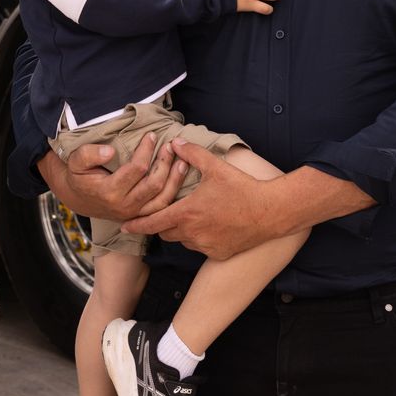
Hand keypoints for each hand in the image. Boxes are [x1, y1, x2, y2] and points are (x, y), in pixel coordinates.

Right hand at [36, 131, 186, 221]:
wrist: (80, 199)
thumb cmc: (80, 176)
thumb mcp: (76, 162)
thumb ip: (89, 154)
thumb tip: (110, 151)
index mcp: (109, 191)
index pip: (137, 169)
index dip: (146, 150)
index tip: (152, 135)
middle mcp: (124, 205)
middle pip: (153, 184)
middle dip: (165, 163)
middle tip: (170, 145)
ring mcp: (135, 213)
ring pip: (162, 199)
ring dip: (175, 179)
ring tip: (183, 160)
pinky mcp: (141, 216)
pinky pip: (163, 207)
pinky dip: (174, 192)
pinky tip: (180, 176)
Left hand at [121, 143, 284, 259]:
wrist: (270, 212)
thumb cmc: (242, 188)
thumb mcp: (215, 167)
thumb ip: (192, 154)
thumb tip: (175, 142)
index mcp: (186, 212)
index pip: (152, 222)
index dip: (137, 224)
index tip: (124, 226)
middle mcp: (192, 233)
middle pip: (166, 232)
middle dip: (161, 224)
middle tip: (163, 214)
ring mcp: (205, 245)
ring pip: (183, 240)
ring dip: (181, 231)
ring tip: (190, 217)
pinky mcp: (218, 253)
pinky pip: (200, 248)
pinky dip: (199, 239)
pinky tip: (209, 226)